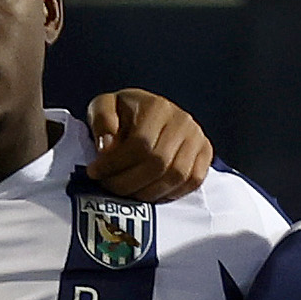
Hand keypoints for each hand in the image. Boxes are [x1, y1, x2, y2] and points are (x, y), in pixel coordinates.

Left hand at [79, 88, 213, 203]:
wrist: (149, 113)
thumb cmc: (123, 113)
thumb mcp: (104, 106)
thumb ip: (101, 120)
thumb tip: (107, 147)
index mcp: (158, 107)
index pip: (139, 144)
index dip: (115, 164)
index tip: (94, 172)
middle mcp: (183, 120)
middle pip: (158, 163)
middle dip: (128, 182)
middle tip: (108, 186)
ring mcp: (197, 137)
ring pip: (176, 176)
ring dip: (147, 192)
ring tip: (126, 191)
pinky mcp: (205, 153)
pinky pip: (192, 181)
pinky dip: (169, 193)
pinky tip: (148, 192)